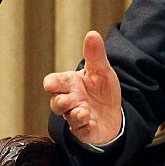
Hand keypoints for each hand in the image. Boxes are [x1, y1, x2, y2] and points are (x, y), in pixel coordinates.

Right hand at [42, 30, 122, 146]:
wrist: (114, 112)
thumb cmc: (101, 90)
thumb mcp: (101, 70)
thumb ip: (95, 54)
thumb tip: (92, 34)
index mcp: (70, 84)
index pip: (53, 83)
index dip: (52, 83)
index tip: (51, 84)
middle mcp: (70, 101)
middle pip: (56, 102)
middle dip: (60, 101)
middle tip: (68, 100)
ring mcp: (76, 117)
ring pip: (68, 117)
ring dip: (74, 114)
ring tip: (83, 112)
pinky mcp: (86, 131)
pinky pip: (82, 131)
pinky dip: (85, 128)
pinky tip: (91, 123)